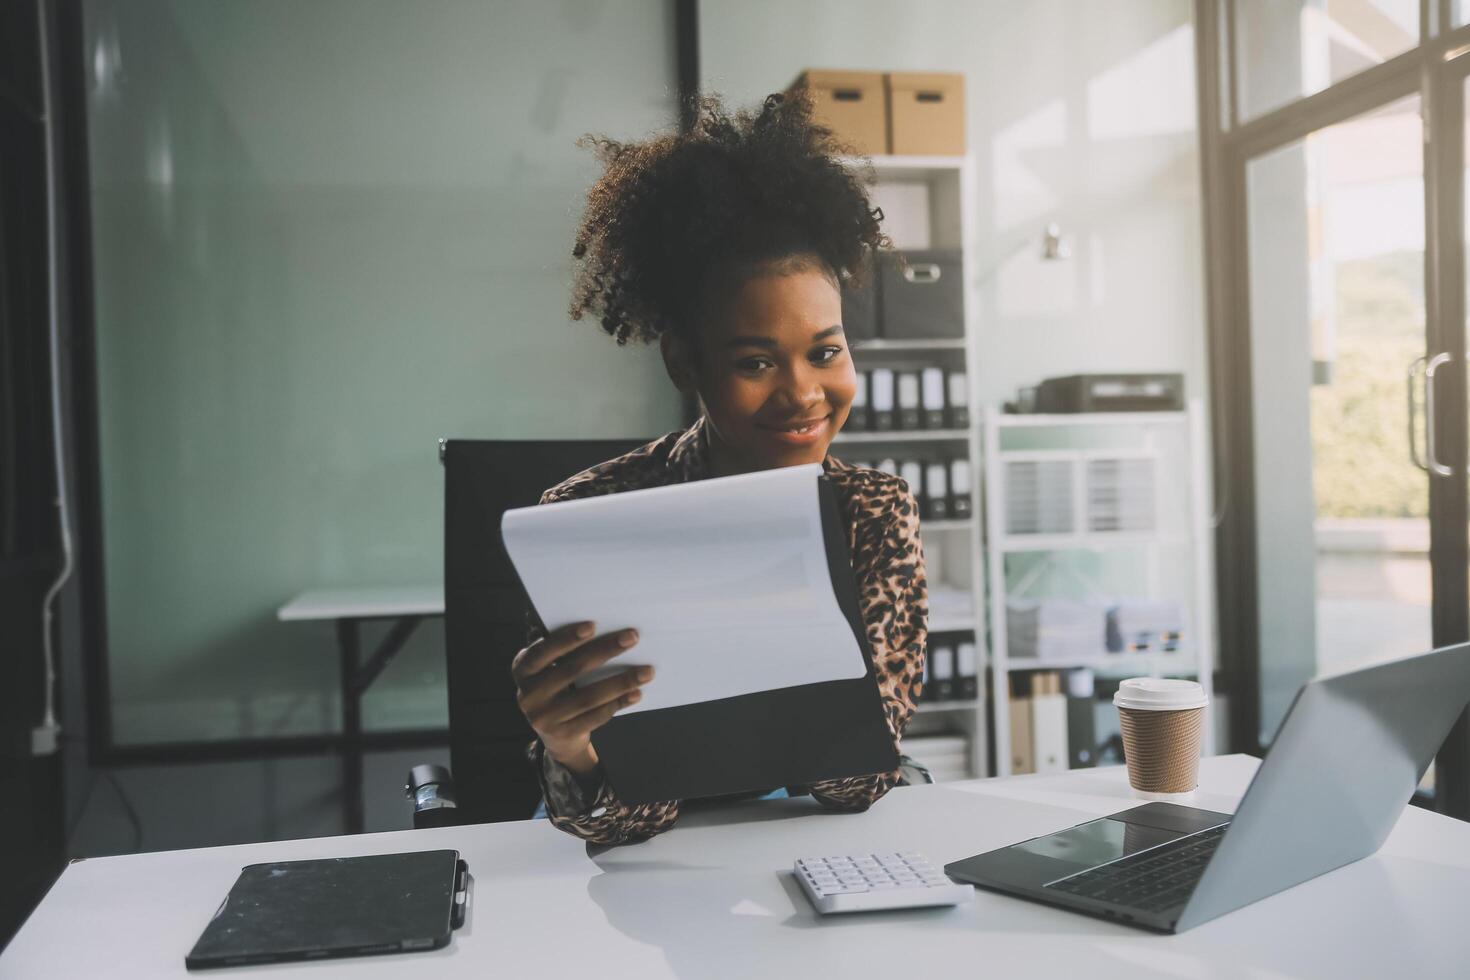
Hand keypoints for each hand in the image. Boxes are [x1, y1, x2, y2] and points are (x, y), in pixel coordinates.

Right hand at [512, 621, 652, 775]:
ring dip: (620, 682)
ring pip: (588, 697)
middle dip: (605, 651)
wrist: (555, 735)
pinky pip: (595, 716)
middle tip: (632, 637)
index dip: (566, 638)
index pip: (542, 651)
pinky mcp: (563, 734)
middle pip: (572, 669)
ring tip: (646, 671)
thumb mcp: (549, 670)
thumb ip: (564, 653)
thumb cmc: (558, 687)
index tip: (592, 625)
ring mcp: (545, 718)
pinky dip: (618, 703)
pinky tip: (636, 693)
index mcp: (522, 670)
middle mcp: (528, 695)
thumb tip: (606, 630)